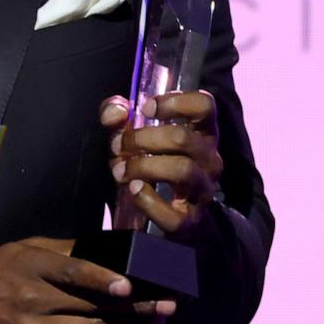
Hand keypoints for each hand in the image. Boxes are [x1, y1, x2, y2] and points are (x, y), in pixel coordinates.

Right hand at [0, 237, 174, 323]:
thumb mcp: (19, 250)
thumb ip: (59, 250)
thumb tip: (99, 249)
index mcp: (29, 265)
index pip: (70, 271)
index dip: (99, 279)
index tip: (127, 284)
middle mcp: (32, 298)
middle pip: (89, 305)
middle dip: (131, 307)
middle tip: (165, 305)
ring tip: (155, 321)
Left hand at [101, 92, 223, 238]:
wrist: (170, 215)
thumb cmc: (153, 162)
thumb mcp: (135, 133)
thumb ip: (119, 115)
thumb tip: (114, 114)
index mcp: (201, 132)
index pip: (205, 105)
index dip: (176, 101)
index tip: (146, 108)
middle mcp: (210, 159)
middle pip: (183, 138)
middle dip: (142, 138)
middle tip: (117, 145)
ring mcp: (203, 191)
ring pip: (182, 170)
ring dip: (143, 166)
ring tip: (119, 169)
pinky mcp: (190, 222)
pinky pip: (174, 214)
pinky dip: (148, 200)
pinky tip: (134, 190)